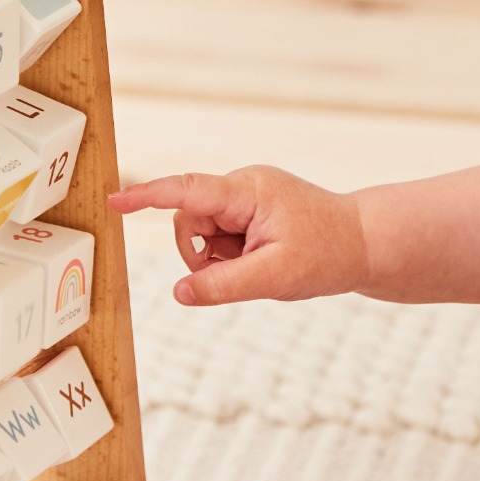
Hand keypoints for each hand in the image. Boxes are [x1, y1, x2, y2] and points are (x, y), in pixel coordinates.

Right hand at [108, 165, 366, 305]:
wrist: (365, 244)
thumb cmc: (328, 254)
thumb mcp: (274, 278)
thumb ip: (222, 286)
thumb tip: (179, 293)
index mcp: (247, 192)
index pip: (186, 192)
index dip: (147, 198)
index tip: (115, 202)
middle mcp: (242, 187)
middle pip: (190, 222)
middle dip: (203, 255)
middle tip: (242, 272)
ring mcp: (245, 199)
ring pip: (202, 234)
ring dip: (219, 259)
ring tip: (259, 266)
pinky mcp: (249, 212)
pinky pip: (220, 238)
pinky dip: (232, 257)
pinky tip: (261, 260)